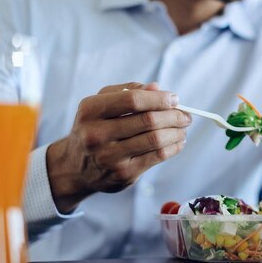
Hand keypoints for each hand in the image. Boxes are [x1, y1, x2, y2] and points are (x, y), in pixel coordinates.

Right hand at [46, 82, 190, 212]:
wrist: (75, 166)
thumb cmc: (94, 127)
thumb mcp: (101, 104)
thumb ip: (128, 91)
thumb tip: (158, 88)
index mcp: (90, 110)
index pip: (132, 100)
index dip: (159, 98)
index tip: (175, 99)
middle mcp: (96, 134)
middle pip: (148, 120)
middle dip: (173, 116)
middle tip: (186, 115)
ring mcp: (109, 156)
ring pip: (155, 140)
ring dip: (176, 132)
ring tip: (183, 128)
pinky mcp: (123, 174)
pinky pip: (157, 157)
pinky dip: (173, 147)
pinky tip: (178, 142)